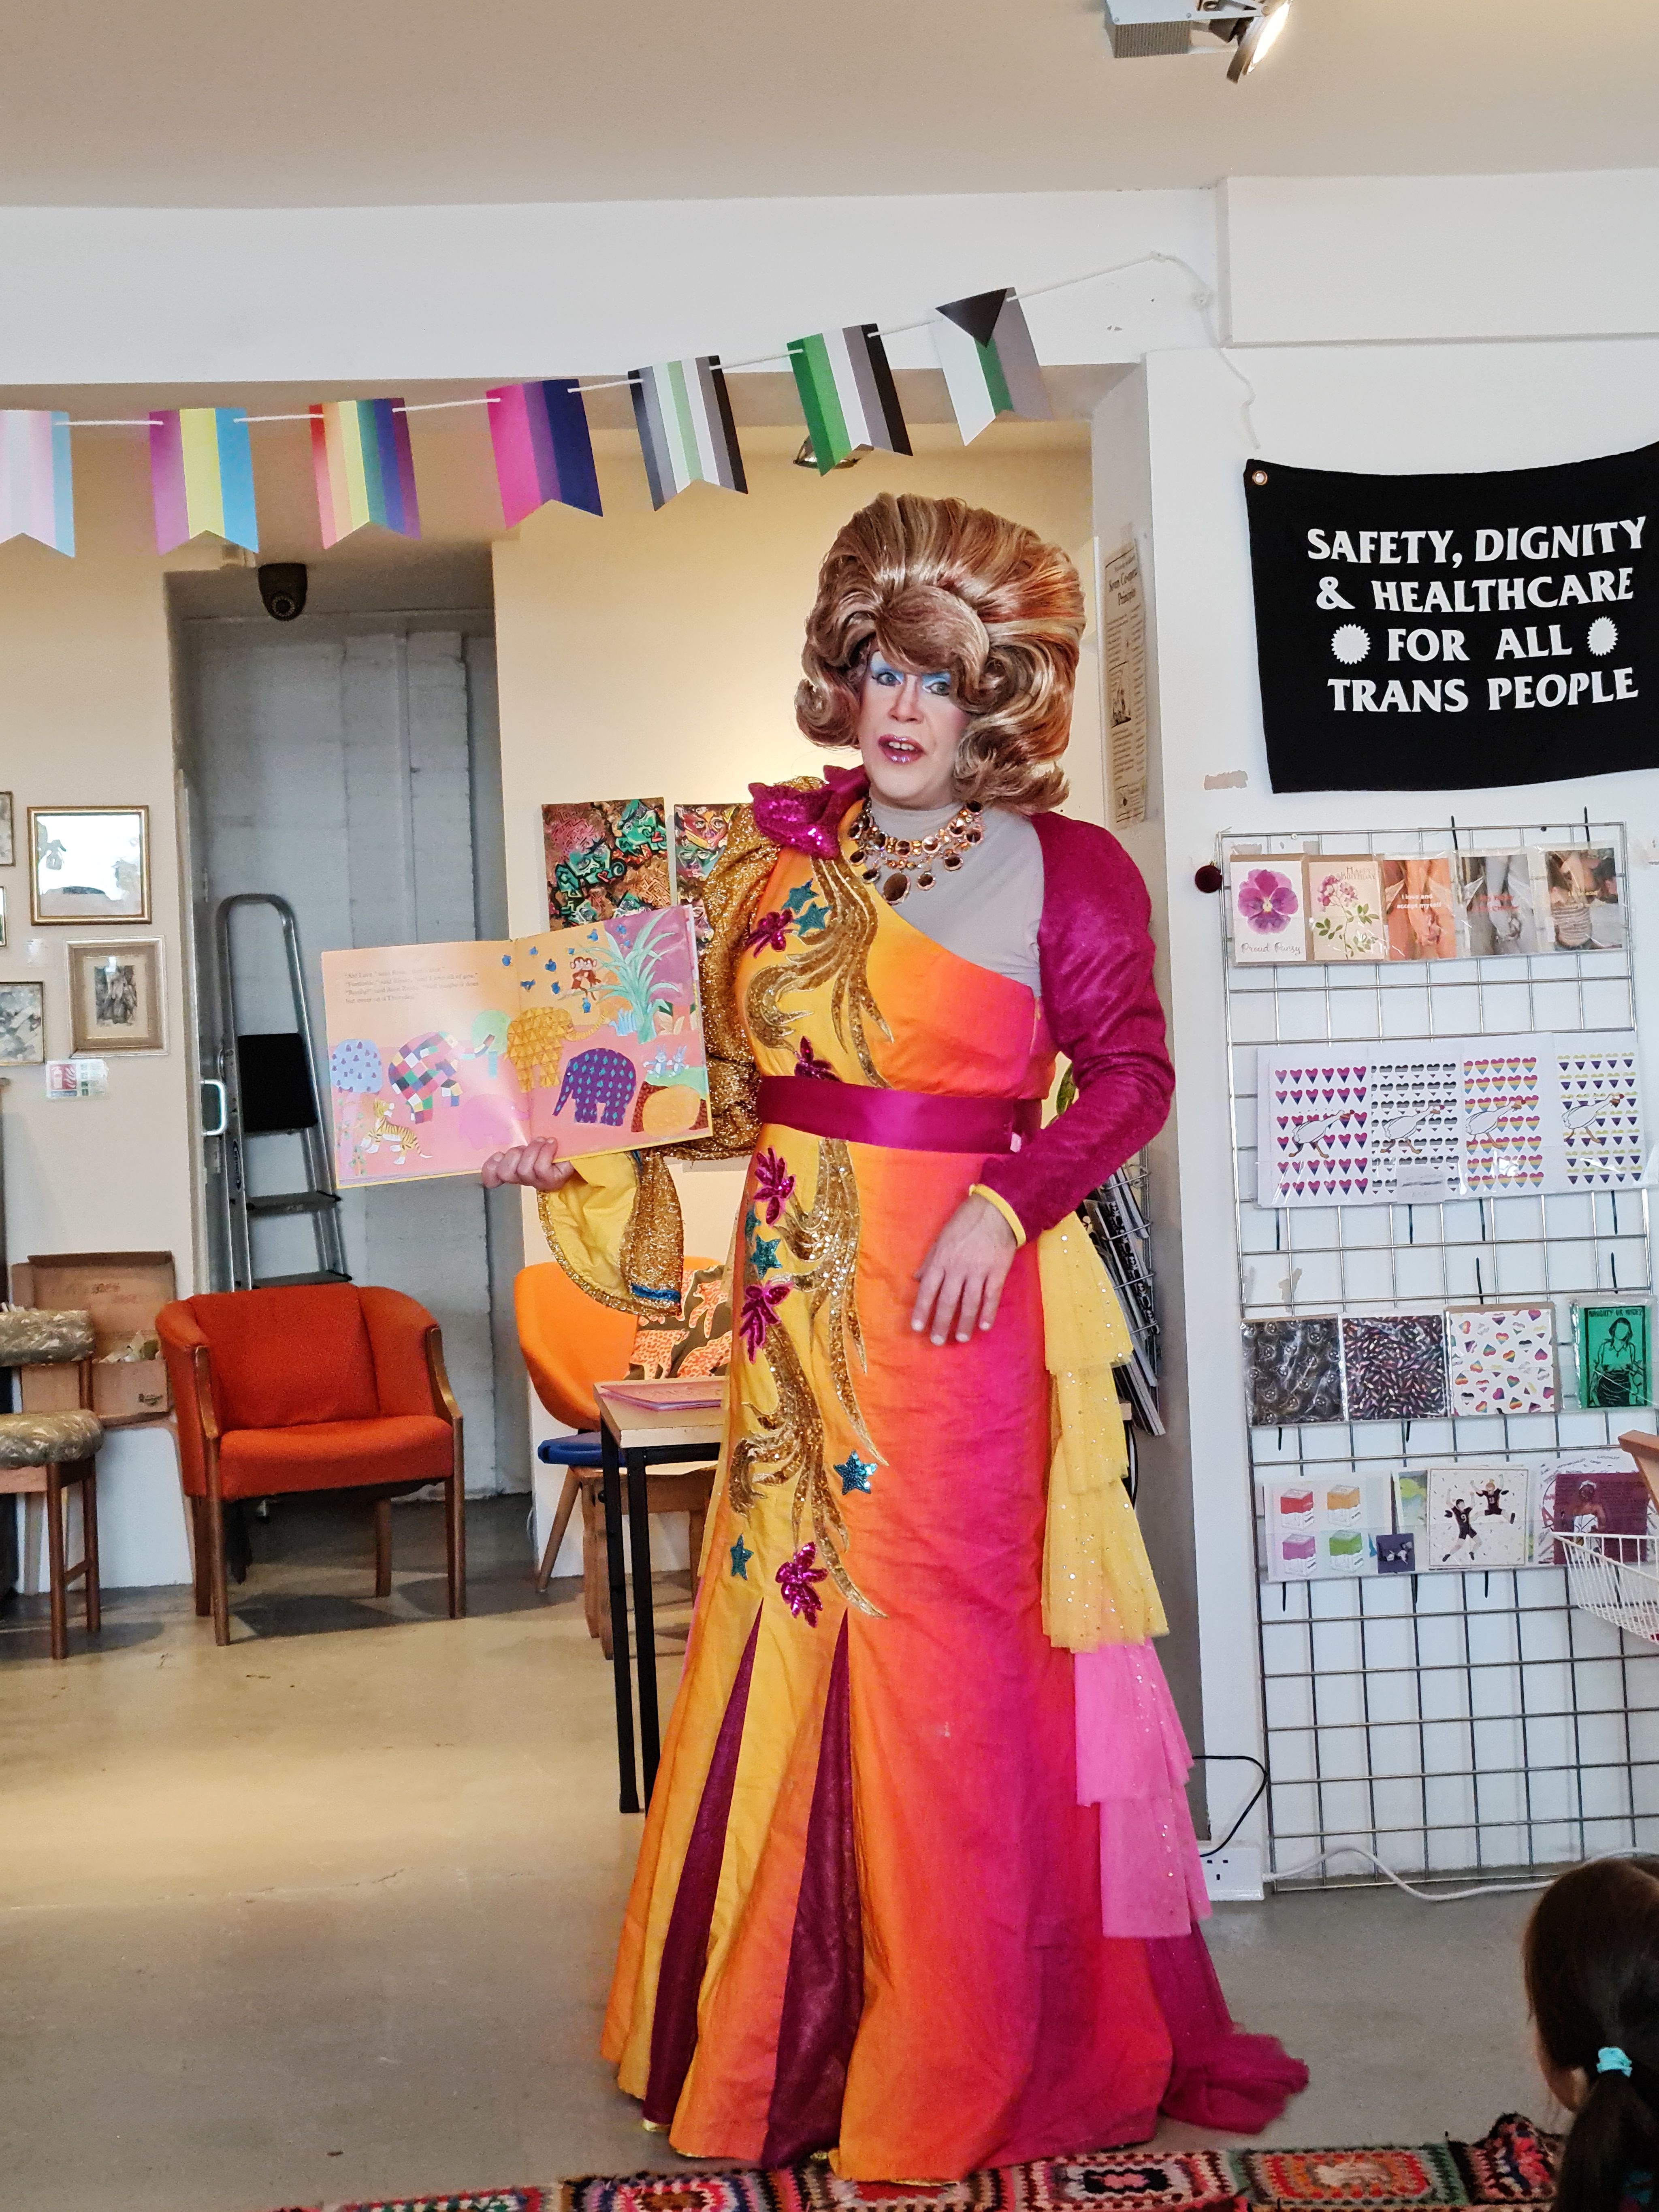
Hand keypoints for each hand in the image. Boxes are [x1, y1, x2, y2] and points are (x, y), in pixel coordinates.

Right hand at [480, 1138, 575, 1192]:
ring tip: (544, 1142)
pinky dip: (546, 1152)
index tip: (498, 1155)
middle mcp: (524, 1179)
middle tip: (530, 1146)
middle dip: (515, 1154)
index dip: (490, 1169)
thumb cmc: (552, 1144)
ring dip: (534, 1150)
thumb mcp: (530, 1142)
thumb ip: (515, 1145)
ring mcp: (539, 1183)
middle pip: (506, 1172)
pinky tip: (552, 1144)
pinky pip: (540, 1168)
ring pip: (523, 1170)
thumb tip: (499, 1150)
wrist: (579, 1148)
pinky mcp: (553, 1182)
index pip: (492, 1177)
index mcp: (514, 1168)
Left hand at [911, 1193, 1017, 1345]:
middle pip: (947, 1301)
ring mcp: (978, 1271)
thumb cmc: (965, 1222)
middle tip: (936, 1341)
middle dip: (941, 1323)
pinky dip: (988, 1313)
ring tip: (960, 1338)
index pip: (928, 1290)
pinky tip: (984, 1326)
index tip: (917, 1327)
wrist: (996, 1211)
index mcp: (941, 1259)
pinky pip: (991, 1297)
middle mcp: (957, 1268)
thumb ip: (929, 1260)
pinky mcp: (997, 1272)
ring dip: (964, 1323)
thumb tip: (915, 1279)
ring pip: (969, 1303)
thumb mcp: (940, 1238)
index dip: (921, 1310)